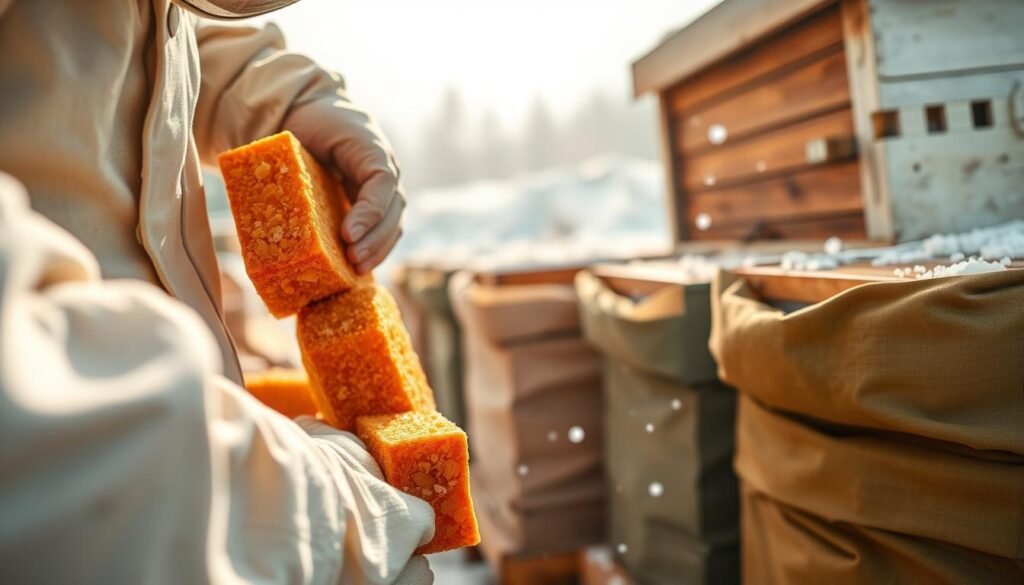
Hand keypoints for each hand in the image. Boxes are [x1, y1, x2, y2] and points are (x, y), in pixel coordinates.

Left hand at [284, 95, 405, 273]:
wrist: (314, 112)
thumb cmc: (307, 123)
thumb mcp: (305, 132)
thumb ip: (295, 157)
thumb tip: (272, 195)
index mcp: (372, 150)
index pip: (382, 182)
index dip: (368, 211)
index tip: (347, 234)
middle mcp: (385, 171)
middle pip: (393, 209)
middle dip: (375, 239)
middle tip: (353, 260)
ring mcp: (383, 190)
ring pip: (393, 223)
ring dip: (378, 249)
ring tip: (357, 270)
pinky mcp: (373, 206)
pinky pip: (382, 231)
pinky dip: (374, 250)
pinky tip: (359, 270)